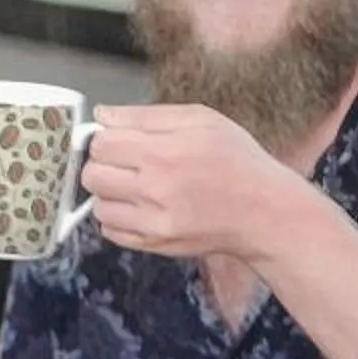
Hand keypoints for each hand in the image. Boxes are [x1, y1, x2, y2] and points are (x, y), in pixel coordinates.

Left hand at [77, 103, 310, 261]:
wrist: (265, 212)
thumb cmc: (238, 162)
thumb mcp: (202, 121)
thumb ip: (146, 116)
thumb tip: (103, 113)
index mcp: (164, 153)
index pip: (100, 144)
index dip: (106, 138)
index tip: (119, 140)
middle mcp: (154, 190)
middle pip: (92, 175)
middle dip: (103, 165)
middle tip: (126, 163)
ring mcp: (153, 222)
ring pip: (97, 206)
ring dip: (110, 194)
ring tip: (138, 186)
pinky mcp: (154, 244)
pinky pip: (110, 231)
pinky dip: (119, 218)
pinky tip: (143, 207)